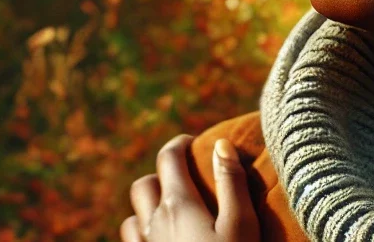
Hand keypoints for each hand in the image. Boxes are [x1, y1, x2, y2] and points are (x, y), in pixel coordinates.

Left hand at [120, 134, 259, 241]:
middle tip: (186, 176)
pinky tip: (162, 239)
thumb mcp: (241, 223)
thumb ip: (232, 182)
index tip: (195, 142)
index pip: (168, 158)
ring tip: (174, 209)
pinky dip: (143, 231)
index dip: (179, 144)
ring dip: (148, 205)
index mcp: (179, 205)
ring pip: (132, 215)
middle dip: (161, 173)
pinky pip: (131, 241)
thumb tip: (222, 144)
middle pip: (143, 184)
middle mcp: (154, 224)